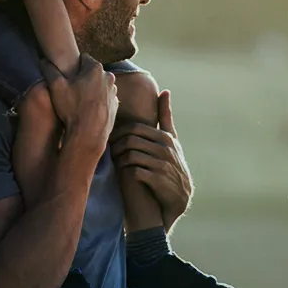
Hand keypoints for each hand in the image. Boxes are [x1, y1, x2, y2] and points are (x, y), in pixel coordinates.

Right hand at [40, 54, 117, 154]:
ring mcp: (113, 92)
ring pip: (98, 85)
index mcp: (95, 68)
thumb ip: (49, 70)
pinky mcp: (115, 105)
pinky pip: (104, 98)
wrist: (88, 135)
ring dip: (91, 89)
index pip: (83, 58)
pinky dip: (97, 101)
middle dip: (82, 78)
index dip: (73, 66)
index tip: (67, 76)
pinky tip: (87, 110)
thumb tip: (43, 60)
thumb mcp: (56, 87)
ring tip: (78, 101)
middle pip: (91, 72)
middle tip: (71, 89)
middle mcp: (108, 77)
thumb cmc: (72, 109)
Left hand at [110, 91, 192, 231]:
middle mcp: (166, 149)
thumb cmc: (171, 163)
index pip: (136, 128)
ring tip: (115, 162)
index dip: (119, 132)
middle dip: (116, 145)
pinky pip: (135, 171)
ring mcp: (163, 164)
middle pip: (131, 140)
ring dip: (119, 159)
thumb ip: (166, 117)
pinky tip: (124, 173)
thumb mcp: (171, 139)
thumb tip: (165, 91)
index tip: (111, 138)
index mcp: (166, 137)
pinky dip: (126, 172)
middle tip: (108, 151)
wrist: (179, 196)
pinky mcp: (158, 180)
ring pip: (131, 155)